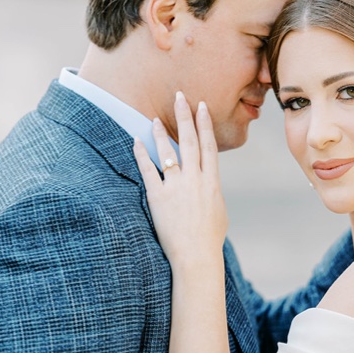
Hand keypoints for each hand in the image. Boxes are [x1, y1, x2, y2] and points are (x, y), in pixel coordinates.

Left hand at [133, 91, 226, 269]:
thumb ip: (211, 192)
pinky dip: (141, 154)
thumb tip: (208, 184)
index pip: (208, 145)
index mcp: (212, 181)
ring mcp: (176, 186)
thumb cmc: (208, 238)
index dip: (204, 124)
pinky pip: (148, 170)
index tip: (201, 107)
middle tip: (180, 96)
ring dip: (160, 132)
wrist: (196, 255)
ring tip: (153, 118)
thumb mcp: (218, 211)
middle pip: (189, 140)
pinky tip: (136, 141)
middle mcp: (195, 179)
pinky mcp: (158, 197)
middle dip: (184, 116)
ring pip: (168, 152)